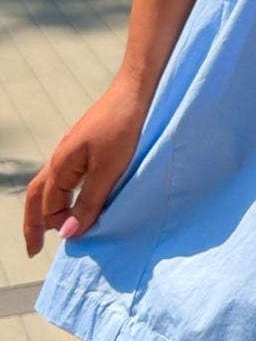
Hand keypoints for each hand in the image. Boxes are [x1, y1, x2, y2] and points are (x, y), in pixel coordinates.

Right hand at [23, 77, 148, 255]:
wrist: (137, 90)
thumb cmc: (124, 127)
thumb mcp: (109, 170)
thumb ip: (89, 202)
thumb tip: (68, 234)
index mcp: (61, 164)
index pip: (48, 207)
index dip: (60, 226)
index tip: (80, 238)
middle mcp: (61, 158)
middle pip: (37, 196)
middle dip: (33, 223)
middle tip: (32, 250)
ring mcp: (72, 150)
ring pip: (50, 185)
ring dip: (48, 209)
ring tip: (53, 229)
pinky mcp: (86, 145)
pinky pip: (66, 176)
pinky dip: (64, 194)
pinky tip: (77, 200)